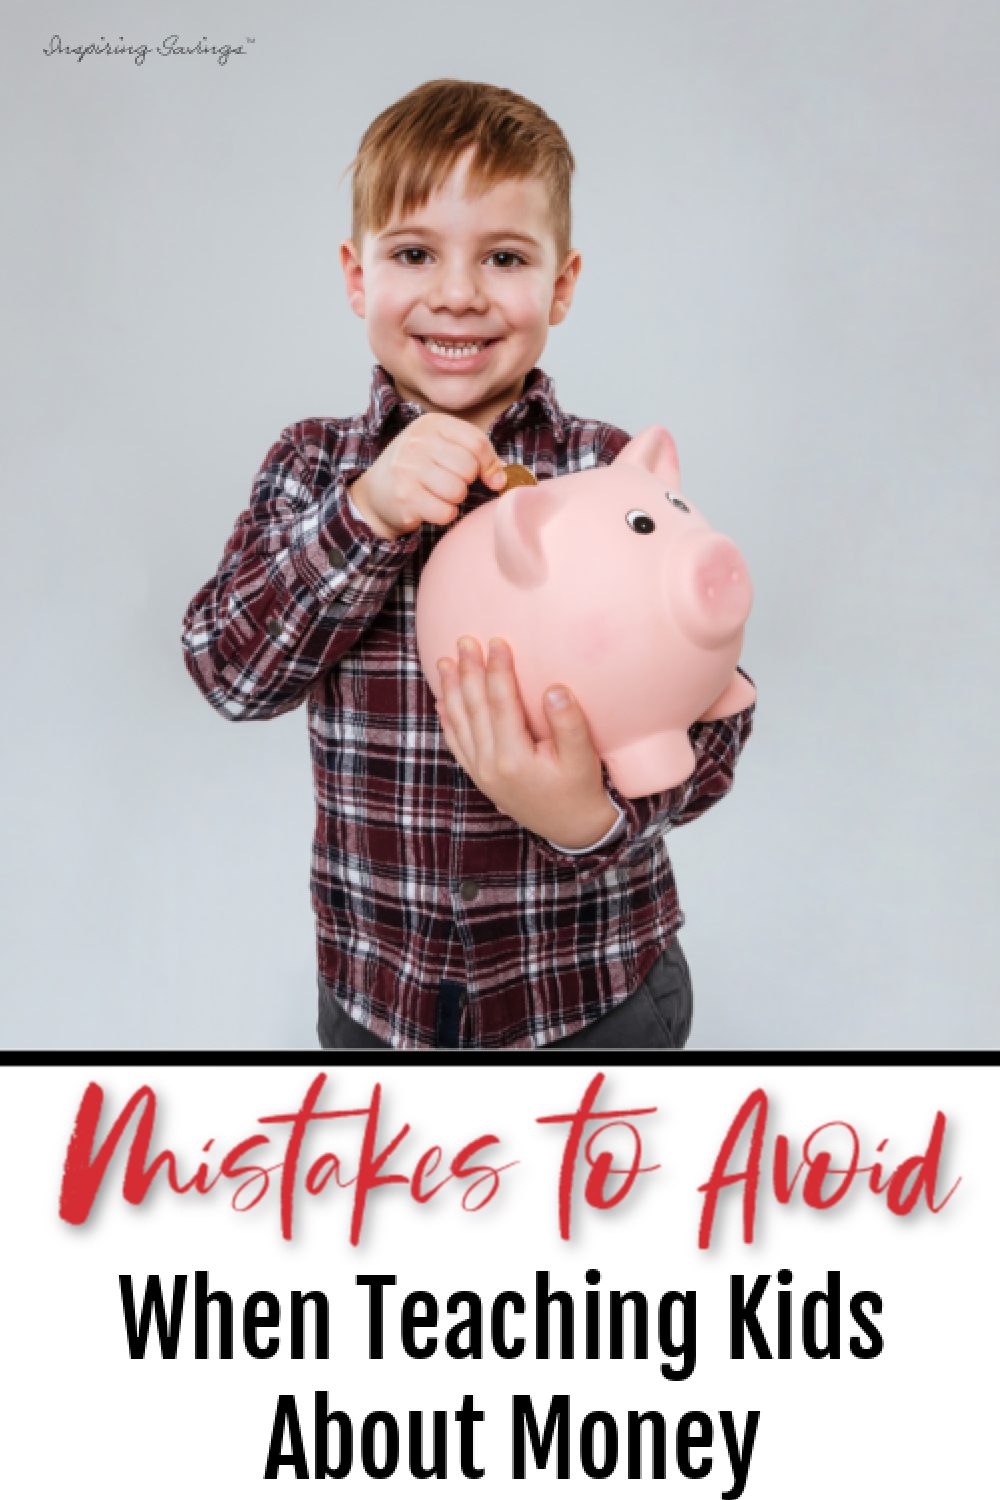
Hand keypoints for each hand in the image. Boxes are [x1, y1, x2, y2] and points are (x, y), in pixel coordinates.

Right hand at [347, 413, 505, 539]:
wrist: (375, 494)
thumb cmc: (417, 471)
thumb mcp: (443, 450)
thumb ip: (475, 455)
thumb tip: (504, 477)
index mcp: (432, 424)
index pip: (477, 443)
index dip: (490, 464)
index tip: (489, 477)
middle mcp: (417, 441)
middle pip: (469, 468)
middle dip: (467, 483)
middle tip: (450, 485)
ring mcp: (408, 468)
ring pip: (458, 491)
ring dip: (454, 500)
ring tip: (438, 495)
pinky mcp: (404, 496)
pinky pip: (445, 512)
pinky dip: (443, 515)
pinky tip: (429, 507)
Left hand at [434, 636, 619, 846]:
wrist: (571, 829)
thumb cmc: (580, 790)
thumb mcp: (583, 758)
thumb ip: (569, 723)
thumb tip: (555, 690)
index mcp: (514, 759)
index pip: (501, 704)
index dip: (498, 670)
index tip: (497, 641)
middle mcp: (489, 766)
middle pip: (474, 709)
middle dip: (469, 672)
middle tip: (464, 640)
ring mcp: (480, 773)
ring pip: (460, 724)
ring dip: (451, 690)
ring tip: (445, 661)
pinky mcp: (479, 777)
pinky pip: (457, 743)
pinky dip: (448, 719)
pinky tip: (442, 700)